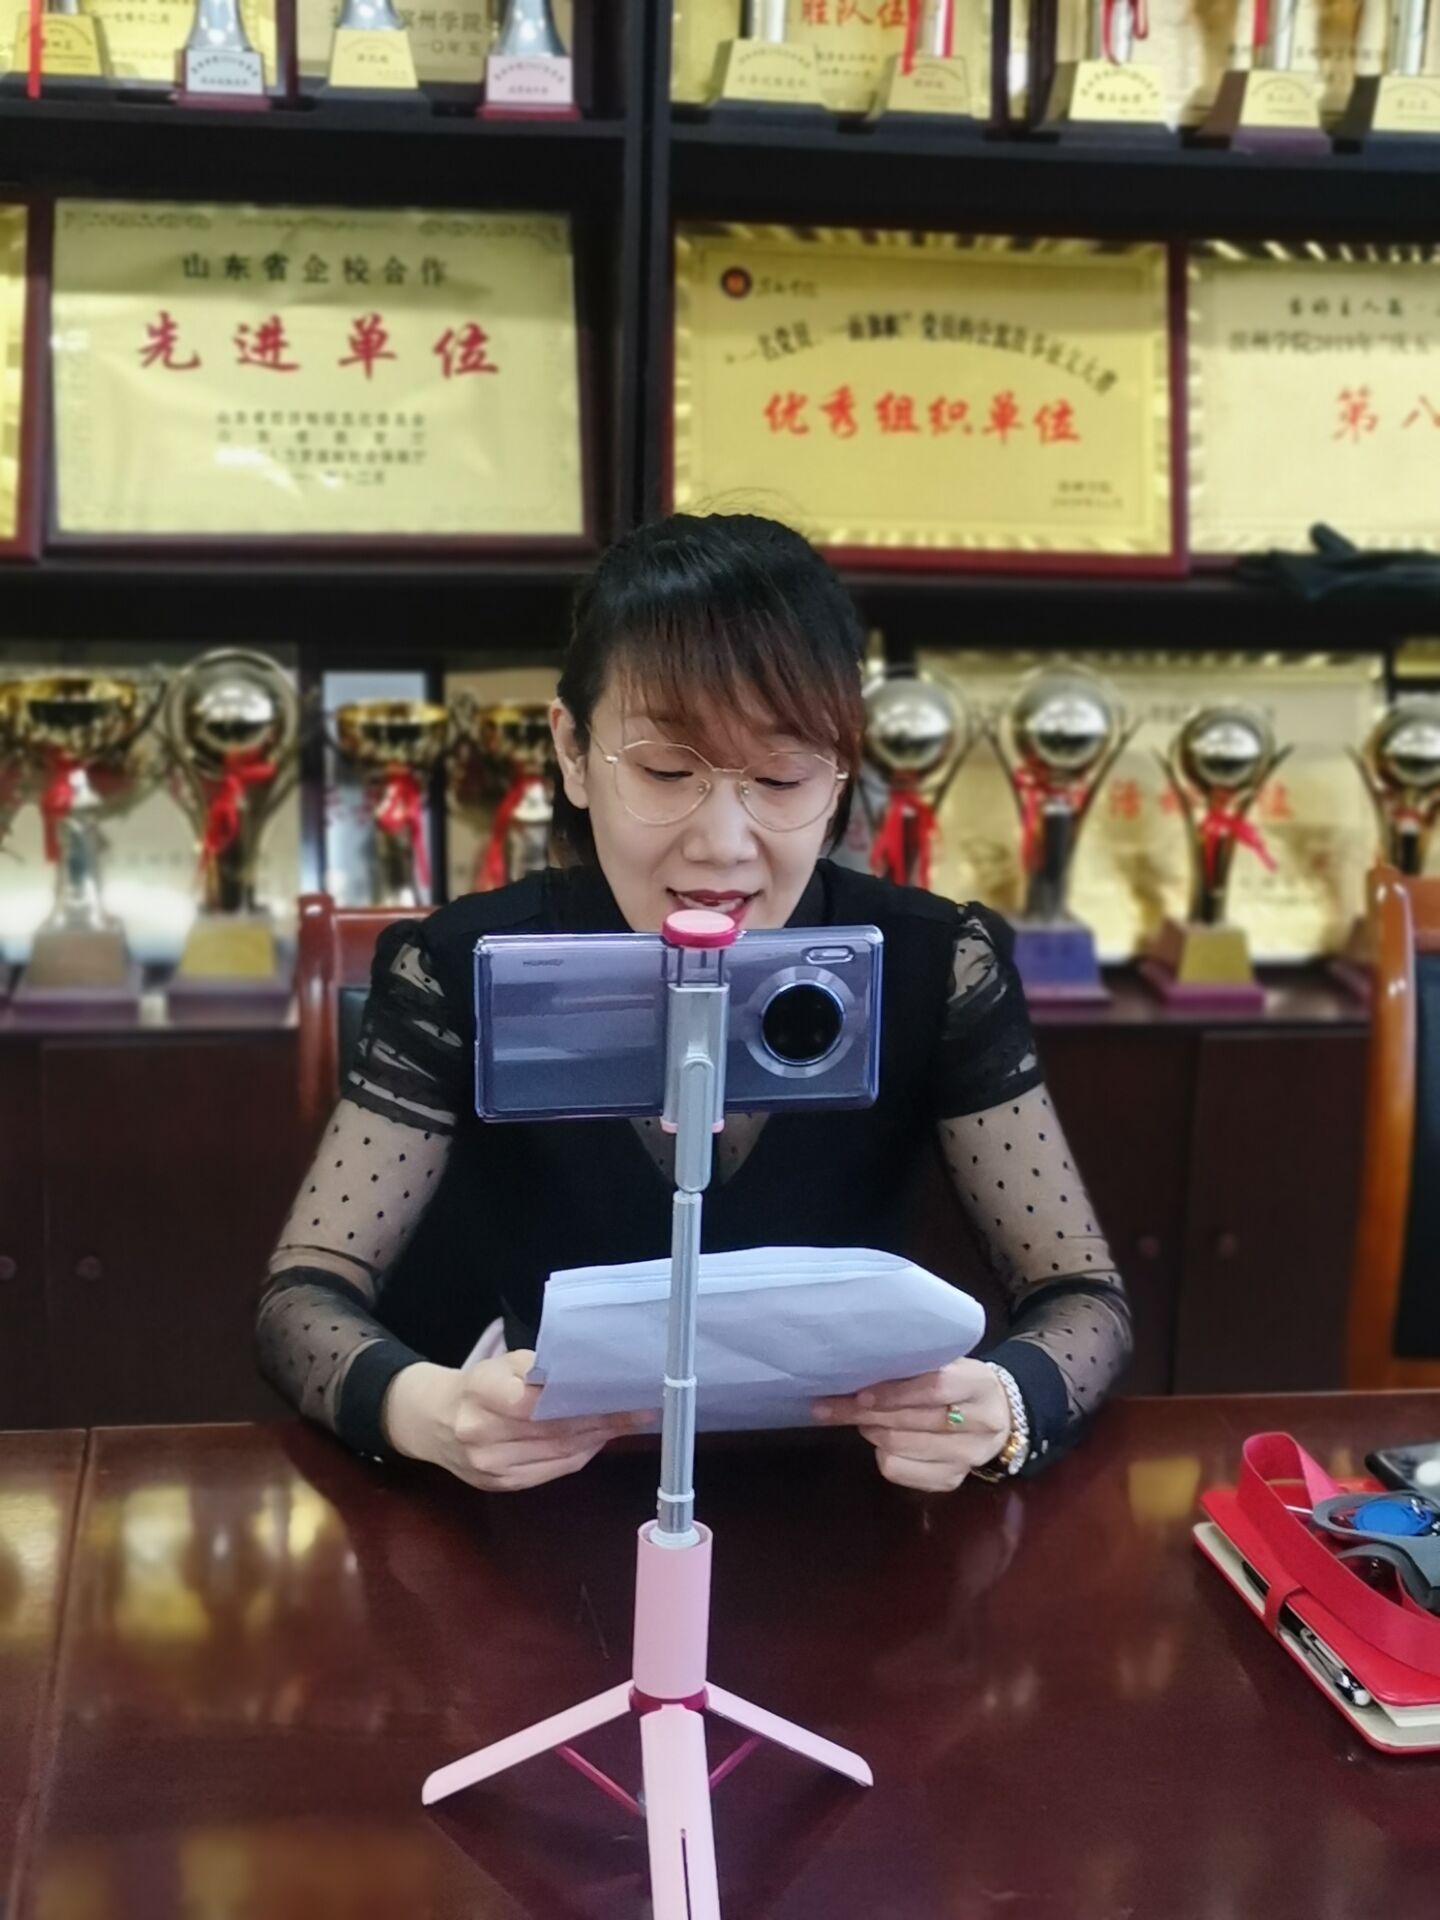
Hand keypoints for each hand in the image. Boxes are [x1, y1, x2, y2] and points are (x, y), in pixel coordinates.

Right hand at [383, 1352, 653, 1491]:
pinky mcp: (502, 1486)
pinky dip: (580, 1455)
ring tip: (628, 1423)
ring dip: (598, 1438)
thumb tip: (590, 1377)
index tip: (619, 1392)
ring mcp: (491, 1467)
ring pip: (559, 1454)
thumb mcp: (502, 1364)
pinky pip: (552, 1471)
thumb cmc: (477, 1385)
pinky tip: (598, 1440)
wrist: (433, 1423)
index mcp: (480, 1393)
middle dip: (602, 1420)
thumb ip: (540, 1370)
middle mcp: (482, 1435)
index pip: (536, 1402)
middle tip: (639, 1409)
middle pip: (555, 1430)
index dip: (582, 1400)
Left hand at [812, 1358, 1012, 1493]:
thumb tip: (862, 1369)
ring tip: (859, 1417)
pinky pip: (900, 1471)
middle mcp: (980, 1425)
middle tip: (833, 1405)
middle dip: (865, 1413)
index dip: (894, 1392)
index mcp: (979, 1385)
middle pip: (911, 1421)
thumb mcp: (952, 1364)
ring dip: (870, 1431)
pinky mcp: (952, 1480)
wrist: (1002, 1416)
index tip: (861, 1393)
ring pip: (901, 1447)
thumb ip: (919, 1367)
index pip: (935, 1389)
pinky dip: (881, 1454)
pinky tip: (879, 1440)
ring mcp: (967, 1458)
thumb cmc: (963, 1384)